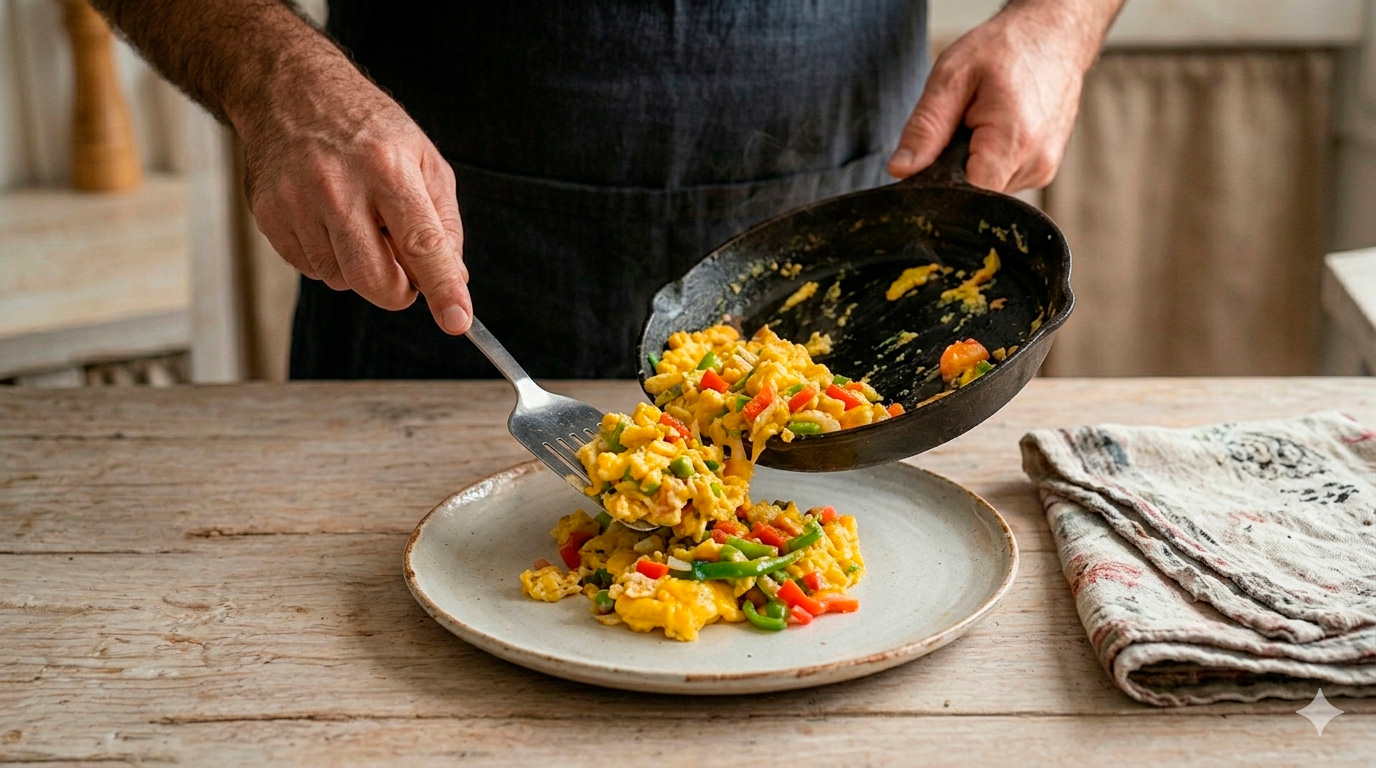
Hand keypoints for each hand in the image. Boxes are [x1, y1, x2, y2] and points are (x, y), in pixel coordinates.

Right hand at [239, 70, 471, 334]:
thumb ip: (443, 223)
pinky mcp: (270, 216)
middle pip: (376, 279)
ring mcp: (297, 202)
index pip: (421, 243)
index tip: (457, 320)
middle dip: (399, 292)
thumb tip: (454, 280)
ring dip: (361, 269)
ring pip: (342, 280)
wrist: (290, 91)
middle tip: (406, 273)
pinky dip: (331, 258)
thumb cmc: (368, 129)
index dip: (442, 288)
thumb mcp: (424, 159)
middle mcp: (339, 187)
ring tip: (359, 222)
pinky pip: (312, 269)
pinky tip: (329, 221)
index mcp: (388, 168)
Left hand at [887, 1, 1117, 192]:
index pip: (965, 196)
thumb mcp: (951, 77)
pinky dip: (989, 160)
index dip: (940, 184)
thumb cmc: (1005, 48)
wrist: (1054, 36)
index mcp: (1013, 141)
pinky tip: (993, 131)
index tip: (934, 157)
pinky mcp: (1043, 169)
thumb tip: (901, 170)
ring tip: (980, 123)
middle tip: (960, 126)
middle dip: (955, 168)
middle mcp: (1035, 163)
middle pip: (975, 193)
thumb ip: (925, 129)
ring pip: (987, 188)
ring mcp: (1043, 169)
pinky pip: (1002, 178)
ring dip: (972, 163)